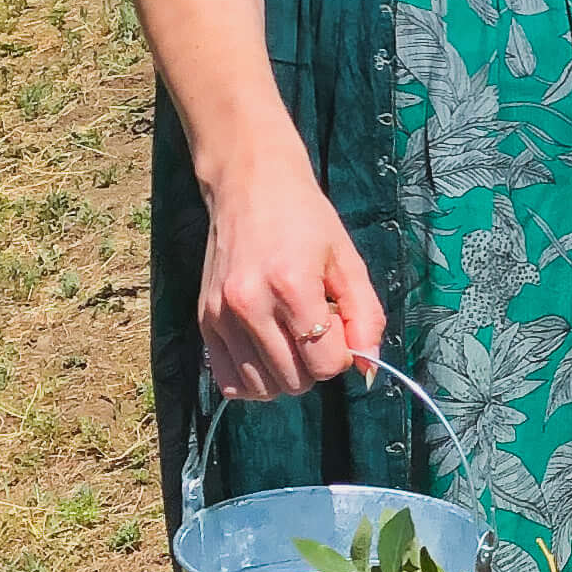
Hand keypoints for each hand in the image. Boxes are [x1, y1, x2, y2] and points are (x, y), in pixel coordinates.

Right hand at [197, 136, 386, 399]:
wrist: (249, 184)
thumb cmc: (305, 218)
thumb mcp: (347, 260)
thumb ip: (365, 316)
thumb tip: (368, 370)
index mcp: (291, 286)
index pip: (323, 363)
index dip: (341, 354)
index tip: (339, 326)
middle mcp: (250, 305)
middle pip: (294, 380)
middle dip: (314, 364)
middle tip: (314, 326)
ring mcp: (221, 315)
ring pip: (261, 388)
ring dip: (285, 374)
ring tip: (289, 336)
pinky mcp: (204, 320)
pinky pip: (228, 380)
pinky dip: (252, 379)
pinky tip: (266, 352)